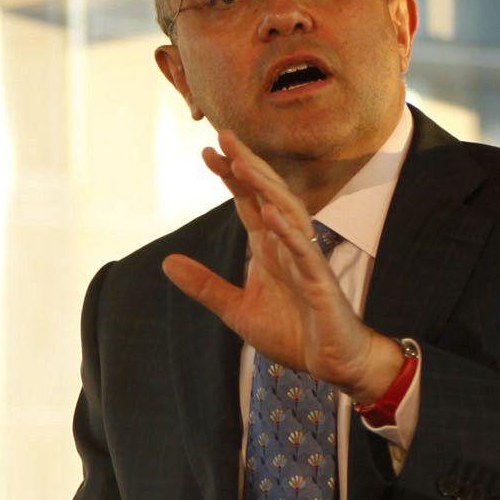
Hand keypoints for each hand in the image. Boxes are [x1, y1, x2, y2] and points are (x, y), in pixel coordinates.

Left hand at [159, 128, 404, 402]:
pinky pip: (305, 251)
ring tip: (242, 164)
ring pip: (288, 214)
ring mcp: (307, 261)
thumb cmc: (293, 334)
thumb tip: (167, 262)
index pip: (249, 203)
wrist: (332, 364)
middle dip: (247, 165)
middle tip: (224, 135)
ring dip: (266, 188)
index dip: (231, 177)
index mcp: (270, 249)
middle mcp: (288, 246)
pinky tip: (269, 213)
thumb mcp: (237, 310)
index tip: (207, 152)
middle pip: (268, 196)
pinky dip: (287, 231)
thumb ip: (205, 285)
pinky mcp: (321, 283)